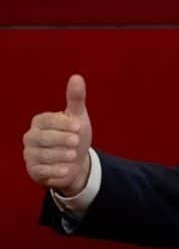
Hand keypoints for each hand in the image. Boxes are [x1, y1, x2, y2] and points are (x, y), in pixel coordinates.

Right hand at [23, 74, 92, 195]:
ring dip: (61, 156)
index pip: (46, 120)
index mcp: (40, 122)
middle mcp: (31, 138)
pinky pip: (42, 171)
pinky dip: (56, 171)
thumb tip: (77, 77)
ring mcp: (30, 155)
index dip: (62, 124)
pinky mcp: (34, 171)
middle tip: (77, 141)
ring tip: (74, 155)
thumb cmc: (75, 136)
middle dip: (61, 139)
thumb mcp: (78, 117)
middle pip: (42, 138)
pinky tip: (66, 170)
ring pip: (43, 155)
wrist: (77, 162)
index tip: (78, 126)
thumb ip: (76, 99)